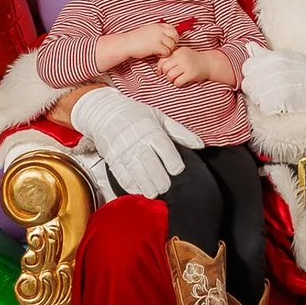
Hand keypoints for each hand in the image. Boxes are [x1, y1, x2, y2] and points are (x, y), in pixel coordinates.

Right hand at [68, 87, 185, 197]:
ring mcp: (123, 151)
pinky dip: (129, 184)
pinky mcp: (113, 159)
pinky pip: (121, 174)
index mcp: (152, 130)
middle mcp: (137, 142)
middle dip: (159, 178)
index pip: (164, 147)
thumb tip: (200, 145)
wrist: (106, 112)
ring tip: (153, 193)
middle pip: (149, 163)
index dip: (172, 161)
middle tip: (165, 187)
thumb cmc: (136, 115)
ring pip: (136, 171)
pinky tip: (137, 190)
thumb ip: (181, 133)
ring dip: (145, 184)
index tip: (177, 170)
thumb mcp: (160, 117)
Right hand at [97, 21, 182, 70]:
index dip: (173, 36)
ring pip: (172, 45)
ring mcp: (158, 37)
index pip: (173, 29)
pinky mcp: (156, 46)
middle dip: (173, 43)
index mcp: (157, 25)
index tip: (169, 41)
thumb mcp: (149, 31)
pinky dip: (163, 55)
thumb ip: (158, 31)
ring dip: (168, 50)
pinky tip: (156, 54)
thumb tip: (169, 36)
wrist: (126, 44)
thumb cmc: (136, 39)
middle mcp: (159, 30)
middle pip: (175, 36)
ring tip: (160, 51)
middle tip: (167, 48)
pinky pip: (167, 52)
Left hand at [156, 47, 230, 87]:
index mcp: (178, 51)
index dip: (159, 67)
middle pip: (165, 68)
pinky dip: (177, 83)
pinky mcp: (191, 74)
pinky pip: (178, 82)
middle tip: (169, 75)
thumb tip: (159, 66)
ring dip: (171, 79)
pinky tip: (181, 81)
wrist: (208, 63)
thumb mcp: (182, 53)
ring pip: (170, 75)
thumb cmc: (192, 60)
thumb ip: (172, 56)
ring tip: (175, 79)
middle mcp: (181, 57)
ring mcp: (187, 66)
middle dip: (165, 73)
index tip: (161, 72)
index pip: (162, 59)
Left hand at [242, 48, 305, 115]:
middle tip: (266, 90)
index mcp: (272, 58)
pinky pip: (263, 108)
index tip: (259, 78)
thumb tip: (249, 47)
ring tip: (273, 97)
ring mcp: (274, 87)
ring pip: (254, 97)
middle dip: (254, 88)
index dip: (251, 75)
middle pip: (248, 84)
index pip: (247, 67)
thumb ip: (265, 54)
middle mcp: (271, 71)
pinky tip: (278, 104)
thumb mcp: (286, 56)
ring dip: (261, 99)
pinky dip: (269, 108)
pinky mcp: (279, 102)